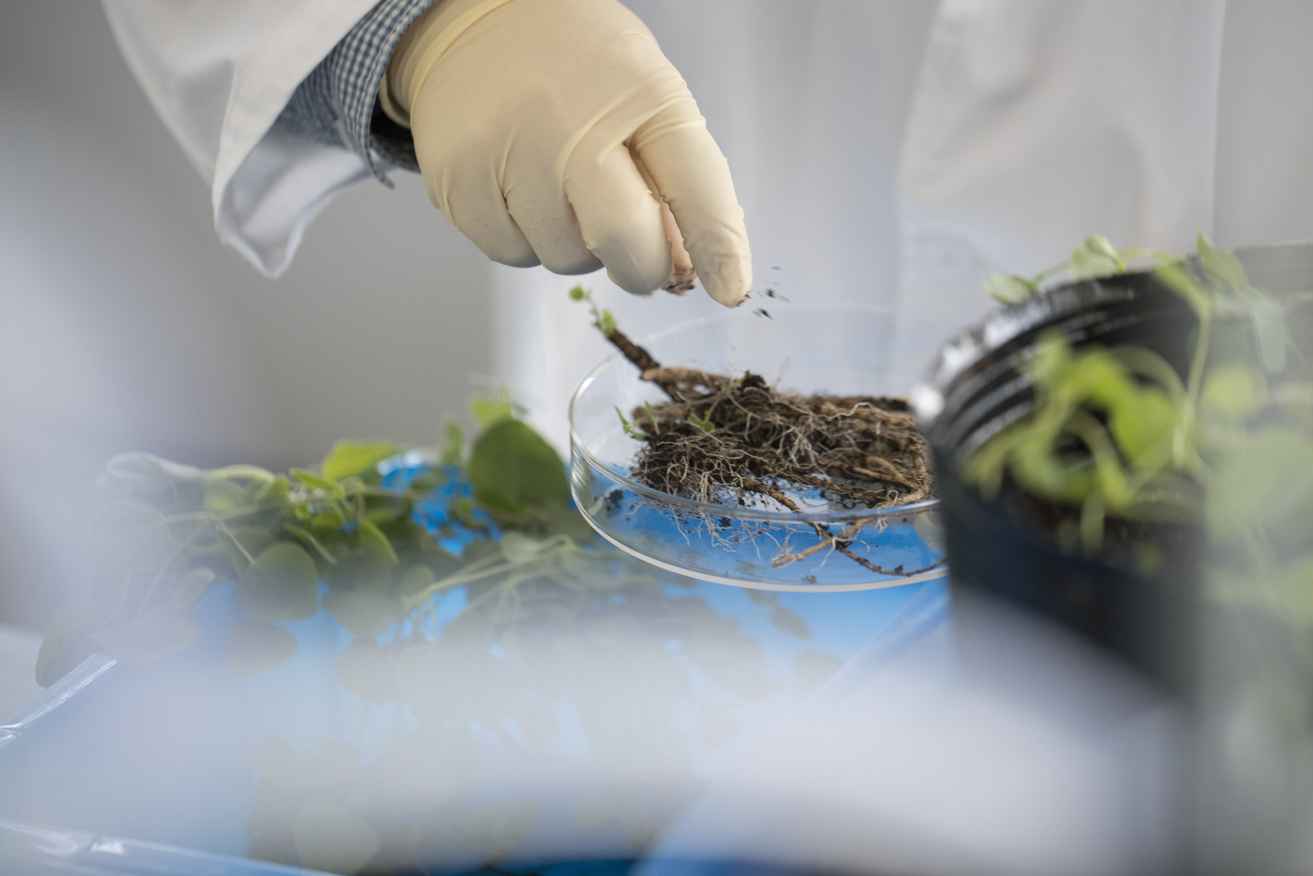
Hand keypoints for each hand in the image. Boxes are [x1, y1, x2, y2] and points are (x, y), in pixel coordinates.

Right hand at [383, 0, 751, 305]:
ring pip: (566, 259)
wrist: (473, 20)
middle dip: (640, 265)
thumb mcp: (643, 94)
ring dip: (577, 246)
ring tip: (560, 188)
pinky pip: (513, 255)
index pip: (696, 185)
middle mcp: (571, 124)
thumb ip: (672, 177)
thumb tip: (685, 269)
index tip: (730, 287)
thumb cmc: (577, 65)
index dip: (719, 245)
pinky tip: (521, 190)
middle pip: (624, 241)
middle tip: (634, 253)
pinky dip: (526, 239)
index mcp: (639, 94)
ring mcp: (509, 156)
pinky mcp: (459, 184)